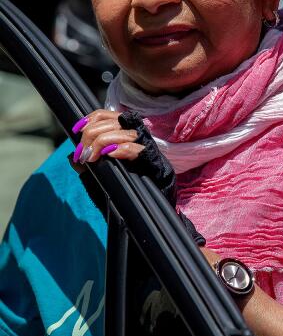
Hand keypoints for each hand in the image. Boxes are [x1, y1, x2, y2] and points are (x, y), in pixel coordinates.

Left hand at [71, 109, 203, 244]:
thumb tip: (72, 157)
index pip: (112, 116)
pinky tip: (109, 154)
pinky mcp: (158, 166)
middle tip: (84, 154)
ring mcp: (150, 153)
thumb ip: (88, 169)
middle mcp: (141, 143)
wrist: (149, 219)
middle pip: (116, 121)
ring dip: (104, 141)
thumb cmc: (127, 200)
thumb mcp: (101, 181)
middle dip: (93, 134)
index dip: (94, 118)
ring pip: (126, 132)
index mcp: (128, 142)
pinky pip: (140, 150)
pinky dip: (123, 149)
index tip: (77, 129)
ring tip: (93, 157)